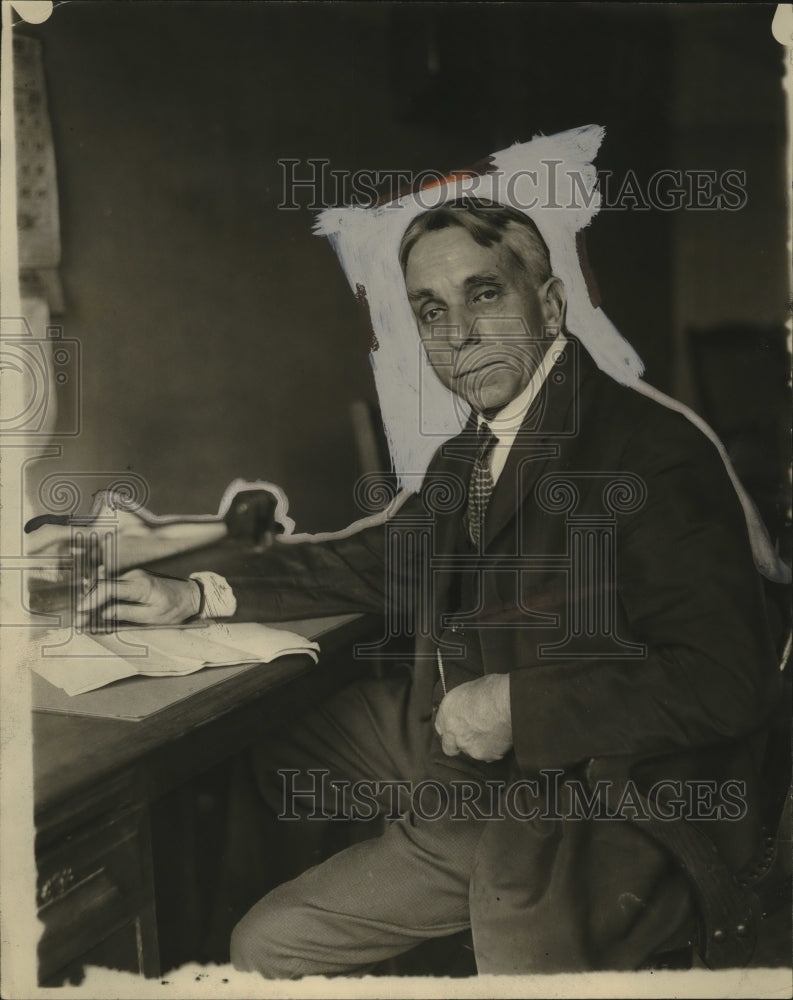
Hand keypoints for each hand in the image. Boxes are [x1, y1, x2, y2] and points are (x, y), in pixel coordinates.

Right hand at [75, 569, 200, 626]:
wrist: (191, 595)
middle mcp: (134, 577)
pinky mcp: (134, 580)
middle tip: (79, 621)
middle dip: (89, 603)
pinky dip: (105, 600)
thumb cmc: (175, 608)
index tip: (81, 612)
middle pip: (104, 587)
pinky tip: (98, 612)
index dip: (92, 600)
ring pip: (108, 588)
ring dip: (96, 602)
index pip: (109, 589)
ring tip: (86, 619)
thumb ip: (127, 613)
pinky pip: (116, 589)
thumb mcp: (152, 616)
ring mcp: (134, 576)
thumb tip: (104, 613)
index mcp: (140, 585)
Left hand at [434, 673, 512, 762]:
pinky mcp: (485, 755)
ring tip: (491, 732)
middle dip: (458, 744)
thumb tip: (467, 706)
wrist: (507, 702)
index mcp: (447, 712)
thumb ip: (463, 704)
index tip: (458, 727)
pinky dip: (493, 749)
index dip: (450, 728)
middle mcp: (453, 732)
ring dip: (477, 746)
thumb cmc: (492, 690)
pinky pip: (488, 756)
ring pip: (470, 752)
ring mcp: (468, 746)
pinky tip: (499, 738)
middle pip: (449, 747)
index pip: (441, 727)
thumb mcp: (469, 688)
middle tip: (472, 736)